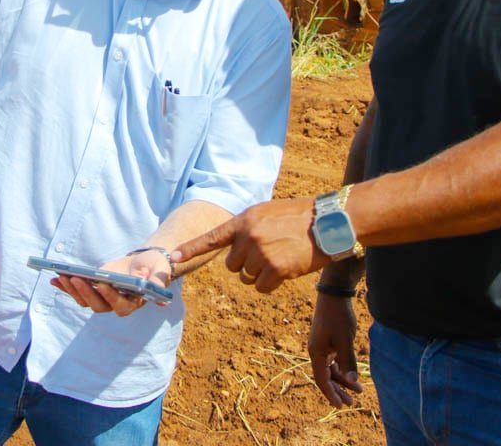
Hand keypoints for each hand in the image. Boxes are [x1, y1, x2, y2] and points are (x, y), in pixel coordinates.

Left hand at [51, 252, 170, 315]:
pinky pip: (77, 292)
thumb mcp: (159, 269)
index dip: (110, 295)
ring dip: (72, 290)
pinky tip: (54, 278)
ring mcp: (103, 300)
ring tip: (61, 276)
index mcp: (133, 303)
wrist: (143, 262)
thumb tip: (159, 295)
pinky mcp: (94, 292)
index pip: (119, 304)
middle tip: (74, 278)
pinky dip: (65, 287)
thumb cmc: (153, 266)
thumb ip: (158, 280)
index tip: (102, 283)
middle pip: (97, 305)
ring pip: (85, 300)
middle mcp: (116, 305)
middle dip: (84, 292)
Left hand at [171, 198, 325, 291]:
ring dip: (259, 275)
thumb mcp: (266, 213)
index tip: (173, 258)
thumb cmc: (297, 218)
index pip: (211, 238)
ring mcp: (261, 253)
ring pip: (246, 278)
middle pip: (231, 265)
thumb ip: (247, 227)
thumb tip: (232, 248)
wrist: (327, 223)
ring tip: (279, 258)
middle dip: (245, 265)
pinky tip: (285, 270)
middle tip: (267, 254)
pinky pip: (261, 287)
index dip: (191, 249)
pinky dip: (271, 284)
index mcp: (244, 220)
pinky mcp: (275, 269)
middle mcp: (248, 236)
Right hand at [308, 294, 362, 406]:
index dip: (331, 394)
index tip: (341, 406)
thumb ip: (348, 361)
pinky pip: (333, 360)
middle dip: (338, 390)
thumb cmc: (338, 317)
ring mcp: (321, 346)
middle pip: (325, 376)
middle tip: (352, 403)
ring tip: (358, 390)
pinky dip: (342, 369)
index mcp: (316, 352)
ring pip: (331, 369)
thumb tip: (352, 382)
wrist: (334, 294)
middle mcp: (316, 351)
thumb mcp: (345, 340)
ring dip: (343, 380)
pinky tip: (352, 374)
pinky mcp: (327, 341)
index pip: (321, 379)